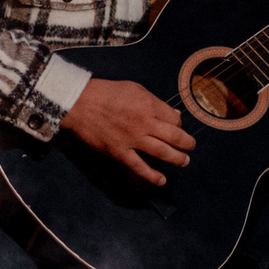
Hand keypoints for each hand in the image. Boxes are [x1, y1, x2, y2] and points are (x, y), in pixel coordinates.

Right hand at [62, 77, 194, 185]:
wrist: (78, 103)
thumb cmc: (106, 93)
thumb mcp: (134, 89)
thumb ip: (155, 102)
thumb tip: (174, 114)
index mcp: (148, 105)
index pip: (174, 119)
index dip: (179, 124)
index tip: (177, 127)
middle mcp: (144, 123)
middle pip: (175, 137)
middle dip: (187, 144)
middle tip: (190, 147)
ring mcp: (132, 140)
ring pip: (163, 153)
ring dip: (177, 159)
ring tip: (184, 162)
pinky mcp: (119, 153)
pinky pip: (139, 168)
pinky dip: (152, 176)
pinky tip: (161, 180)